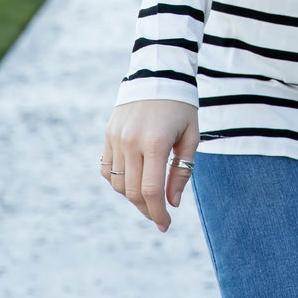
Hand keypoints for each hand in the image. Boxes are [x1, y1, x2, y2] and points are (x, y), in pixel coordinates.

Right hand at [101, 99, 198, 231]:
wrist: (159, 73)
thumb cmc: (181, 106)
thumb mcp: (191, 136)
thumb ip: (181, 171)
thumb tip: (172, 203)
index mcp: (155, 141)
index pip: (151, 190)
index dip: (158, 213)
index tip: (165, 225)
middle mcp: (131, 140)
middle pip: (132, 191)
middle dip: (147, 209)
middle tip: (159, 217)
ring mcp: (116, 137)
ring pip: (117, 183)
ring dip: (132, 197)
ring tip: (149, 197)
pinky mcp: (108, 133)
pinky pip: (106, 169)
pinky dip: (117, 181)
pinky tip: (132, 182)